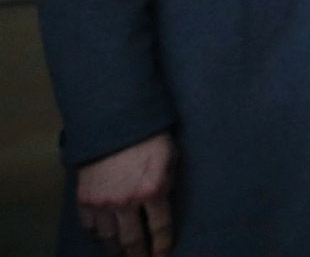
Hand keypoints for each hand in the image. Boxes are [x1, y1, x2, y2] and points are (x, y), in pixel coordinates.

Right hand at [76, 132, 173, 256]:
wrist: (113, 122)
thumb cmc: (149, 138)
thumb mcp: (169, 159)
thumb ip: (167, 184)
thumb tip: (163, 205)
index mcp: (152, 190)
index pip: (160, 228)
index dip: (162, 246)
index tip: (162, 256)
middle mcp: (126, 202)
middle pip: (132, 240)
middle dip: (138, 255)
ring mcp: (102, 202)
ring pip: (108, 239)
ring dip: (116, 251)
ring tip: (122, 256)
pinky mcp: (84, 199)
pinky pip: (90, 227)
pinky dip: (97, 237)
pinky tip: (102, 241)